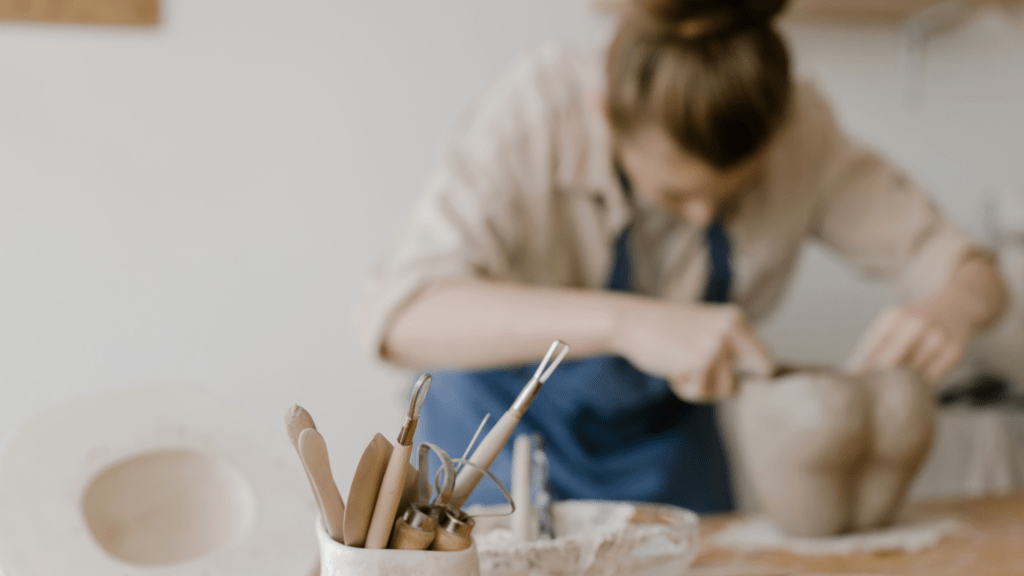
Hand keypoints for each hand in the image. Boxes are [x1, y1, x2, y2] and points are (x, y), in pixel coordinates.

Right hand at [611, 299, 775, 402]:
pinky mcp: (700, 359)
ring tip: (681, 368)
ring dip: (703, 387)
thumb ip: (727, 353)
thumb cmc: (663, 330)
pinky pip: (702, 393)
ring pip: (729, 389)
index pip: (766, 359)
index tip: (732, 378)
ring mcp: (717, 343)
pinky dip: (685, 389)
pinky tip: (673, 371)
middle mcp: (732, 328)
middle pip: (763, 372)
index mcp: (736, 318)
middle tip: (705, 374)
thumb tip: (742, 390)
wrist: (631, 321)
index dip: (751, 374)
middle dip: (737, 380)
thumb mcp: (704, 333)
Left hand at [846, 302, 971, 382]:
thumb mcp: (894, 321)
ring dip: (901, 384)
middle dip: (879, 379)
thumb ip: (876, 343)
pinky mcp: (953, 353)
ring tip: (896, 391)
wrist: (957, 304)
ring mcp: (936, 339)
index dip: (861, 370)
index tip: (856, 384)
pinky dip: (921, 386)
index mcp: (895, 317)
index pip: (871, 350)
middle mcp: (915, 326)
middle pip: (888, 364)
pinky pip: (931, 379)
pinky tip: (916, 387)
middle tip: (874, 393)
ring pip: (910, 375)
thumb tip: (856, 372)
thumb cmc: (916, 318)